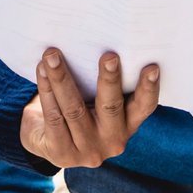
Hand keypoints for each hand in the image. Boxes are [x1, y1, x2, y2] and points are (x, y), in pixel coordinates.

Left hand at [20, 49, 158, 167]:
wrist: (46, 140)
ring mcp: (87, 150)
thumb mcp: (95, 100)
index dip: (148, 88)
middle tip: (109, 55)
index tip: (152, 66)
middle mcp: (113, 140)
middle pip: (110, 107)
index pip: (144, 107)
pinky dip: (47, 90)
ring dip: (61, 78)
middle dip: (109, 80)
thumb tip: (97, 39)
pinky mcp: (62, 154)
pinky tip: (41, 70)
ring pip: (74, 109)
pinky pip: (54, 117)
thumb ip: (102, 82)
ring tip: (52, 54)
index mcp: (128, 124)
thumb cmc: (79, 106)